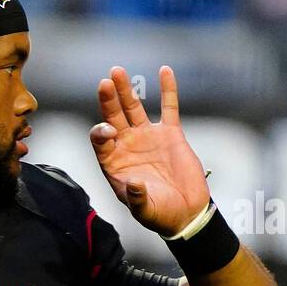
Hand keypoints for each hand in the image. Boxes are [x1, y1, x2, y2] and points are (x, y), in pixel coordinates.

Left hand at [89, 66, 211, 235]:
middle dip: (108, 100)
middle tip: (105, 82)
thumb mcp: (145, 210)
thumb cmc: (160, 214)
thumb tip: (133, 183)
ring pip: (134, 108)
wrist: (186, 212)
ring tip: (117, 71)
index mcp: (114, 163)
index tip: (109, 130)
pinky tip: (164, 71)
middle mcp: (127, 146)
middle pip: (112, 117)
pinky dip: (167, 89)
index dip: (101, 132)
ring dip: (126, 90)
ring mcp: (148, 137)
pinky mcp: (171, 134)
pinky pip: (169, 107)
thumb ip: (137, 198)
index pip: (100, 140)